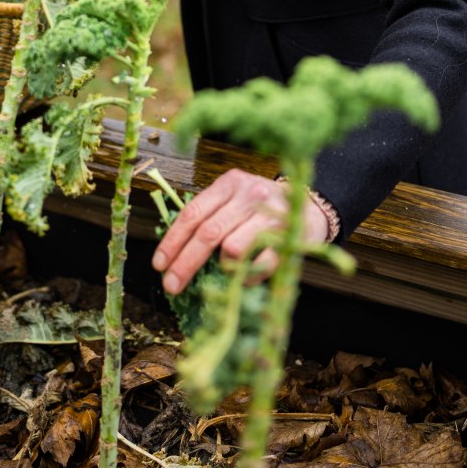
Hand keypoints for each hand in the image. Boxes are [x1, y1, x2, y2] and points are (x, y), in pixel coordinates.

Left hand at [151, 168, 329, 295]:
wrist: (307, 207)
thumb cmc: (260, 208)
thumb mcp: (233, 199)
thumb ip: (209, 216)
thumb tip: (174, 254)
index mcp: (230, 183)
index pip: (193, 213)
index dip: (173, 241)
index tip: (159, 264)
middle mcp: (250, 194)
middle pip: (208, 233)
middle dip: (185, 263)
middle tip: (172, 285)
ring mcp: (270, 215)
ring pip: (232, 248)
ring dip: (220, 268)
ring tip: (217, 275)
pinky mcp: (287, 238)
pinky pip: (258, 265)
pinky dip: (246, 278)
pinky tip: (241, 281)